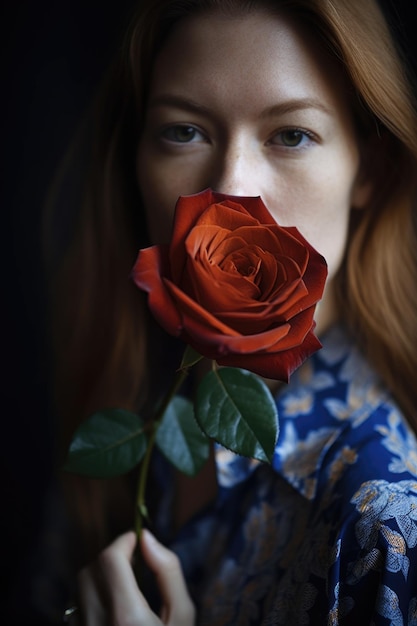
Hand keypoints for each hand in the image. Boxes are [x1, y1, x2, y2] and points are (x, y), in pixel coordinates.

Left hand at [78, 529, 194, 625]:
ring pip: (79, 589)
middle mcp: (97, 625)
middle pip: (90, 571)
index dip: (123, 541)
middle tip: (133, 563)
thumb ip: (167, 572)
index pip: (110, 560)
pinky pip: (76, 609)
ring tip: (124, 585)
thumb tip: (147, 537)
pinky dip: (91, 598)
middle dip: (111, 558)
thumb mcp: (182, 615)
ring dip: (99, 577)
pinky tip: (111, 608)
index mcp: (126, 617)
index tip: (136, 539)